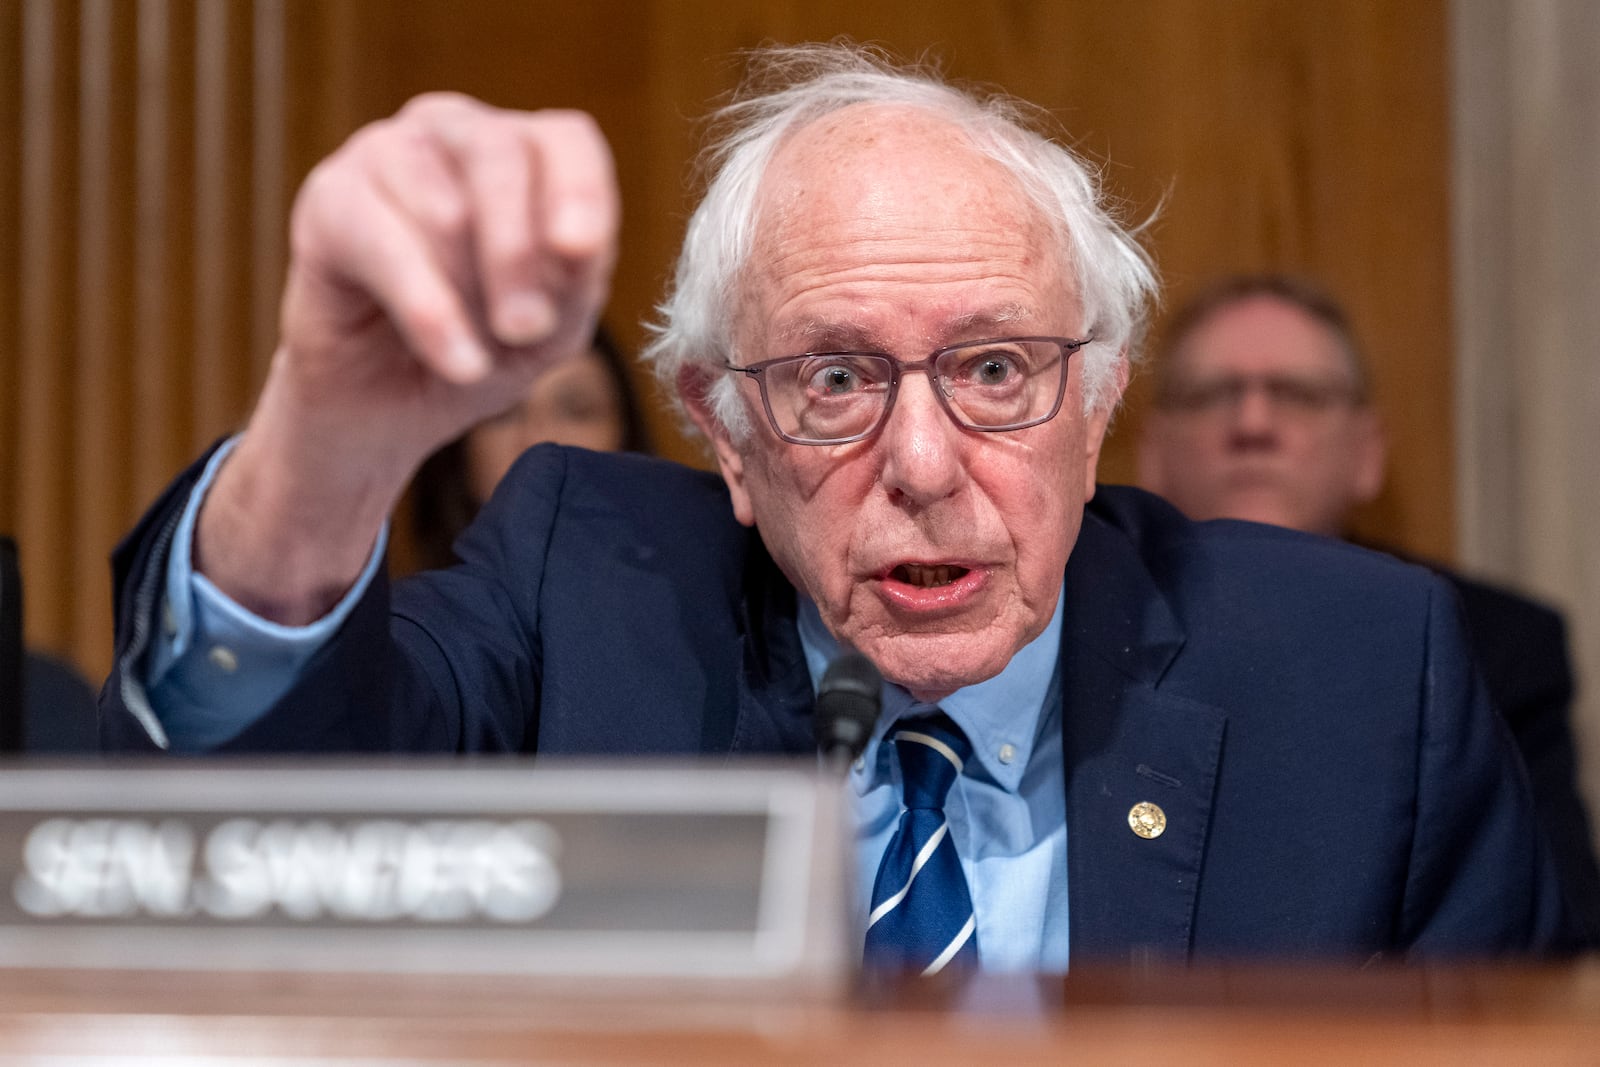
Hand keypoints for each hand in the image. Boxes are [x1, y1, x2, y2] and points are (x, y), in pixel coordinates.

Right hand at [277, 91, 618, 464]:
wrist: (385, 401)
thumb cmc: (480, 346)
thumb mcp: (548, 331)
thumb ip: (573, 287)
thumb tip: (578, 251)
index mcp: (522, 151)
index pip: (566, 140)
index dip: (581, 190)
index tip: (581, 253)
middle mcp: (453, 131)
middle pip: (500, 153)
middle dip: (518, 251)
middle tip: (527, 330)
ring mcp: (384, 152)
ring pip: (442, 204)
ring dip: (468, 292)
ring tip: (477, 356)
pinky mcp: (328, 197)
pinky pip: (383, 243)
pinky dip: (428, 311)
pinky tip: (459, 362)